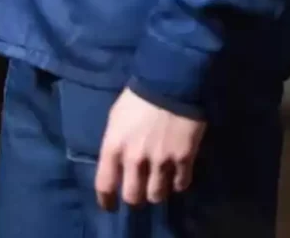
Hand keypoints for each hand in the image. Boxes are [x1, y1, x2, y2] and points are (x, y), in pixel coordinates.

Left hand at [95, 88, 206, 209]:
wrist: (170, 84)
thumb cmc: (137, 98)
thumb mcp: (115, 119)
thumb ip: (115, 144)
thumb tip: (118, 163)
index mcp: (113, 147)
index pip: (104, 185)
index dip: (106, 200)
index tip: (110, 206)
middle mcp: (134, 159)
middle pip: (133, 197)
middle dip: (134, 198)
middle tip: (138, 193)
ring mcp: (160, 161)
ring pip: (156, 195)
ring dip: (156, 192)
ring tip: (157, 184)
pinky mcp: (184, 159)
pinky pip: (180, 185)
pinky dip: (177, 184)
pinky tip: (176, 176)